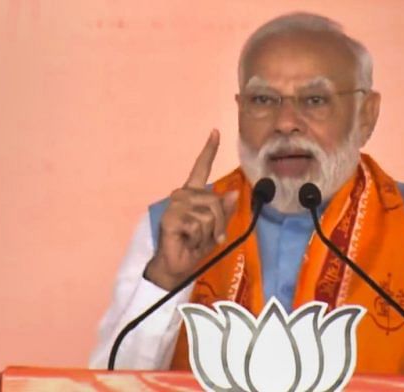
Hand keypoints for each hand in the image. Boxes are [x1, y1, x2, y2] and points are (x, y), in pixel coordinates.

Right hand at [144, 129, 238, 290]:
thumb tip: (232, 193)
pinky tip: (187, 241)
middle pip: (215, 200)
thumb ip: (223, 211)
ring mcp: (175, 205)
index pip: (201, 168)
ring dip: (208, 233)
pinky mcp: (171, 218)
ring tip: (195, 239)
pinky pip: (198, 224)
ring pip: (209, 214)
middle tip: (207, 237)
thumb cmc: (195, 246)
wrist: (178, 265)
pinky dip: (198, 238)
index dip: (209, 150)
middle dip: (218, 223)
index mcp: (193, 194)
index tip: (215, 132)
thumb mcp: (215, 228)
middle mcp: (182, 195)